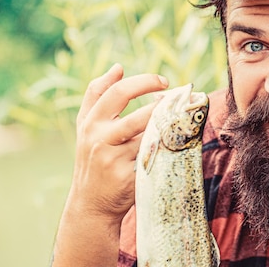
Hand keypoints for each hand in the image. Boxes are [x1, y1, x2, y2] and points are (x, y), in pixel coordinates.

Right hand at [69, 63, 168, 220]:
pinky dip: (167, 149)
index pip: (117, 93)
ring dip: (169, 128)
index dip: (143, 82)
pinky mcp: (128, 177)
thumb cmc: (92, 156)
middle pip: (138, 116)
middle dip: (164, 107)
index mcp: (90, 122)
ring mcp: (114, 160)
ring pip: (150, 138)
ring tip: (182, 120)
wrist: (90, 202)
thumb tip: (118, 67)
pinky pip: (154, 158)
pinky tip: (178, 143)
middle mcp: (99, 139)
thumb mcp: (86, 125)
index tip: (163, 82)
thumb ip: (97, 94)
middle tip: (181, 100)